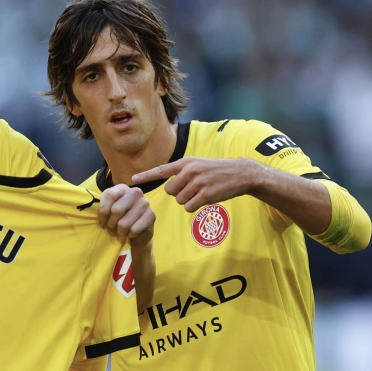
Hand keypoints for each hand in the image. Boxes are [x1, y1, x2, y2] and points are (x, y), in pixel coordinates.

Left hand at [98, 184, 154, 247]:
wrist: (138, 233)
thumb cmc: (120, 220)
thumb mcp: (110, 211)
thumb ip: (103, 208)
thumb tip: (96, 212)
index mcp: (122, 188)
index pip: (109, 195)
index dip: (103, 211)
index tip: (102, 221)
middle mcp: (135, 192)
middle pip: (116, 210)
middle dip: (111, 224)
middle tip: (112, 228)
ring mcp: (145, 203)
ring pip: (124, 223)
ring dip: (120, 231)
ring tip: (121, 231)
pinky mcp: (151, 216)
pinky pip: (133, 230)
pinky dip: (130, 234)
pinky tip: (131, 232)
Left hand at [131, 157, 262, 211]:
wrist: (240, 173)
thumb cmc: (216, 170)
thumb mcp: (197, 164)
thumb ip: (182, 172)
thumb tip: (168, 185)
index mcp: (185, 163)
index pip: (161, 170)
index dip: (146, 176)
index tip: (131, 181)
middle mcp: (190, 171)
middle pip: (170, 191)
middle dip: (178, 193)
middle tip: (192, 189)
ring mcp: (198, 183)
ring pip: (180, 200)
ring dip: (188, 200)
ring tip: (201, 192)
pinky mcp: (206, 194)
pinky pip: (189, 207)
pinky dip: (194, 206)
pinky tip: (204, 199)